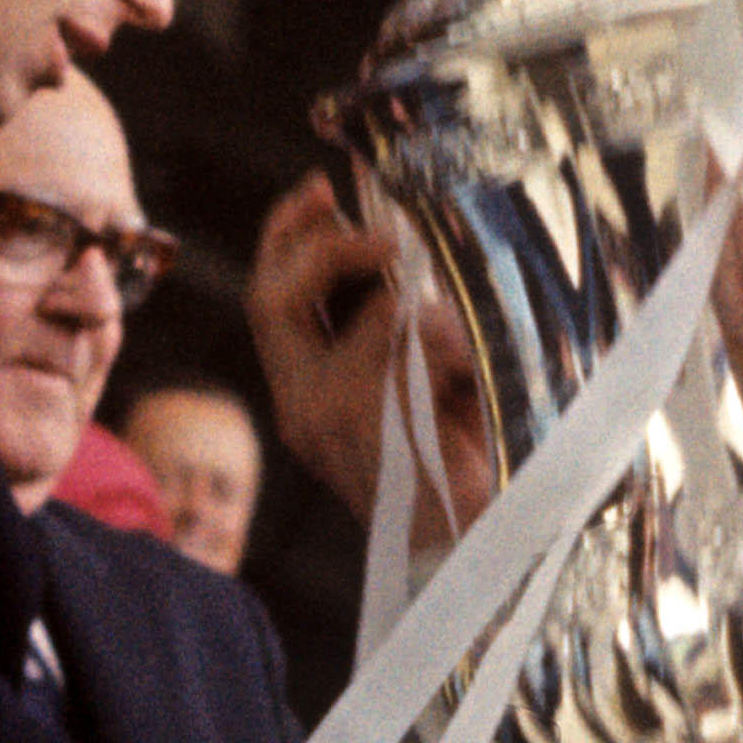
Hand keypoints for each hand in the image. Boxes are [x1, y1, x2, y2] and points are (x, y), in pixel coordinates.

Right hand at [245, 177, 497, 531]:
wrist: (472, 548)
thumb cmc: (461, 469)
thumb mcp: (422, 386)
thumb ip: (401, 331)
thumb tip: (409, 252)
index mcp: (305, 397)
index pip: (271, 301)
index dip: (285, 237)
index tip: (318, 194)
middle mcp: (301, 405)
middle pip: (270, 295)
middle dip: (307, 237)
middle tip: (341, 201)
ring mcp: (324, 412)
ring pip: (344, 304)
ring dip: (402, 288)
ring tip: (451, 319)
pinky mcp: (360, 413)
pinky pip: (396, 329)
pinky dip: (446, 333)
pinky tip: (469, 376)